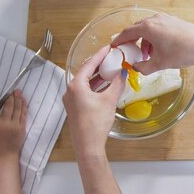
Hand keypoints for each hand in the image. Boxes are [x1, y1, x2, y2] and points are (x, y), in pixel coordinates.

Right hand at [0, 89, 26, 158]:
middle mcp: (4, 124)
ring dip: (18, 99)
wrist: (5, 152)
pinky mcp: (22, 127)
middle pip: (8, 107)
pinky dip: (24, 107)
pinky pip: (23, 114)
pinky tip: (23, 101)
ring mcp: (15, 125)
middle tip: (12, 91)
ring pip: (17, 109)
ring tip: (18, 92)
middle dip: (11, 97)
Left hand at [63, 45, 125, 159]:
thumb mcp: (109, 100)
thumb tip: (123, 73)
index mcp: (76, 86)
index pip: (88, 65)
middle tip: (110, 58)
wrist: (88, 145)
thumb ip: (117, 84)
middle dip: (98, 65)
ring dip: (97, 77)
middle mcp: (70, 91)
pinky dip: (95, 86)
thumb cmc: (96, 122)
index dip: (99, 55)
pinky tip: (105, 86)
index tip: (108, 48)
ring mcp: (71, 100)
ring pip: (85, 83)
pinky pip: (84, 91)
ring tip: (110, 70)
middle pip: (85, 72)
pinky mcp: (74, 108)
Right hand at [111, 13, 193, 74]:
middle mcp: (155, 19)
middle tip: (132, 53)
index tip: (114, 47)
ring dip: (145, 41)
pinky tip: (161, 50)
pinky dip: (155, 37)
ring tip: (149, 55)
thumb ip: (143, 67)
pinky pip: (159, 28)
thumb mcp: (160, 63)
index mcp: (148, 28)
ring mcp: (166, 19)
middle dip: (133, 42)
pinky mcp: (175, 21)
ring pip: (148, 28)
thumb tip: (136, 68)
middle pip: (137, 29)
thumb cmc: (183, 52)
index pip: (127, 32)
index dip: (119, 40)